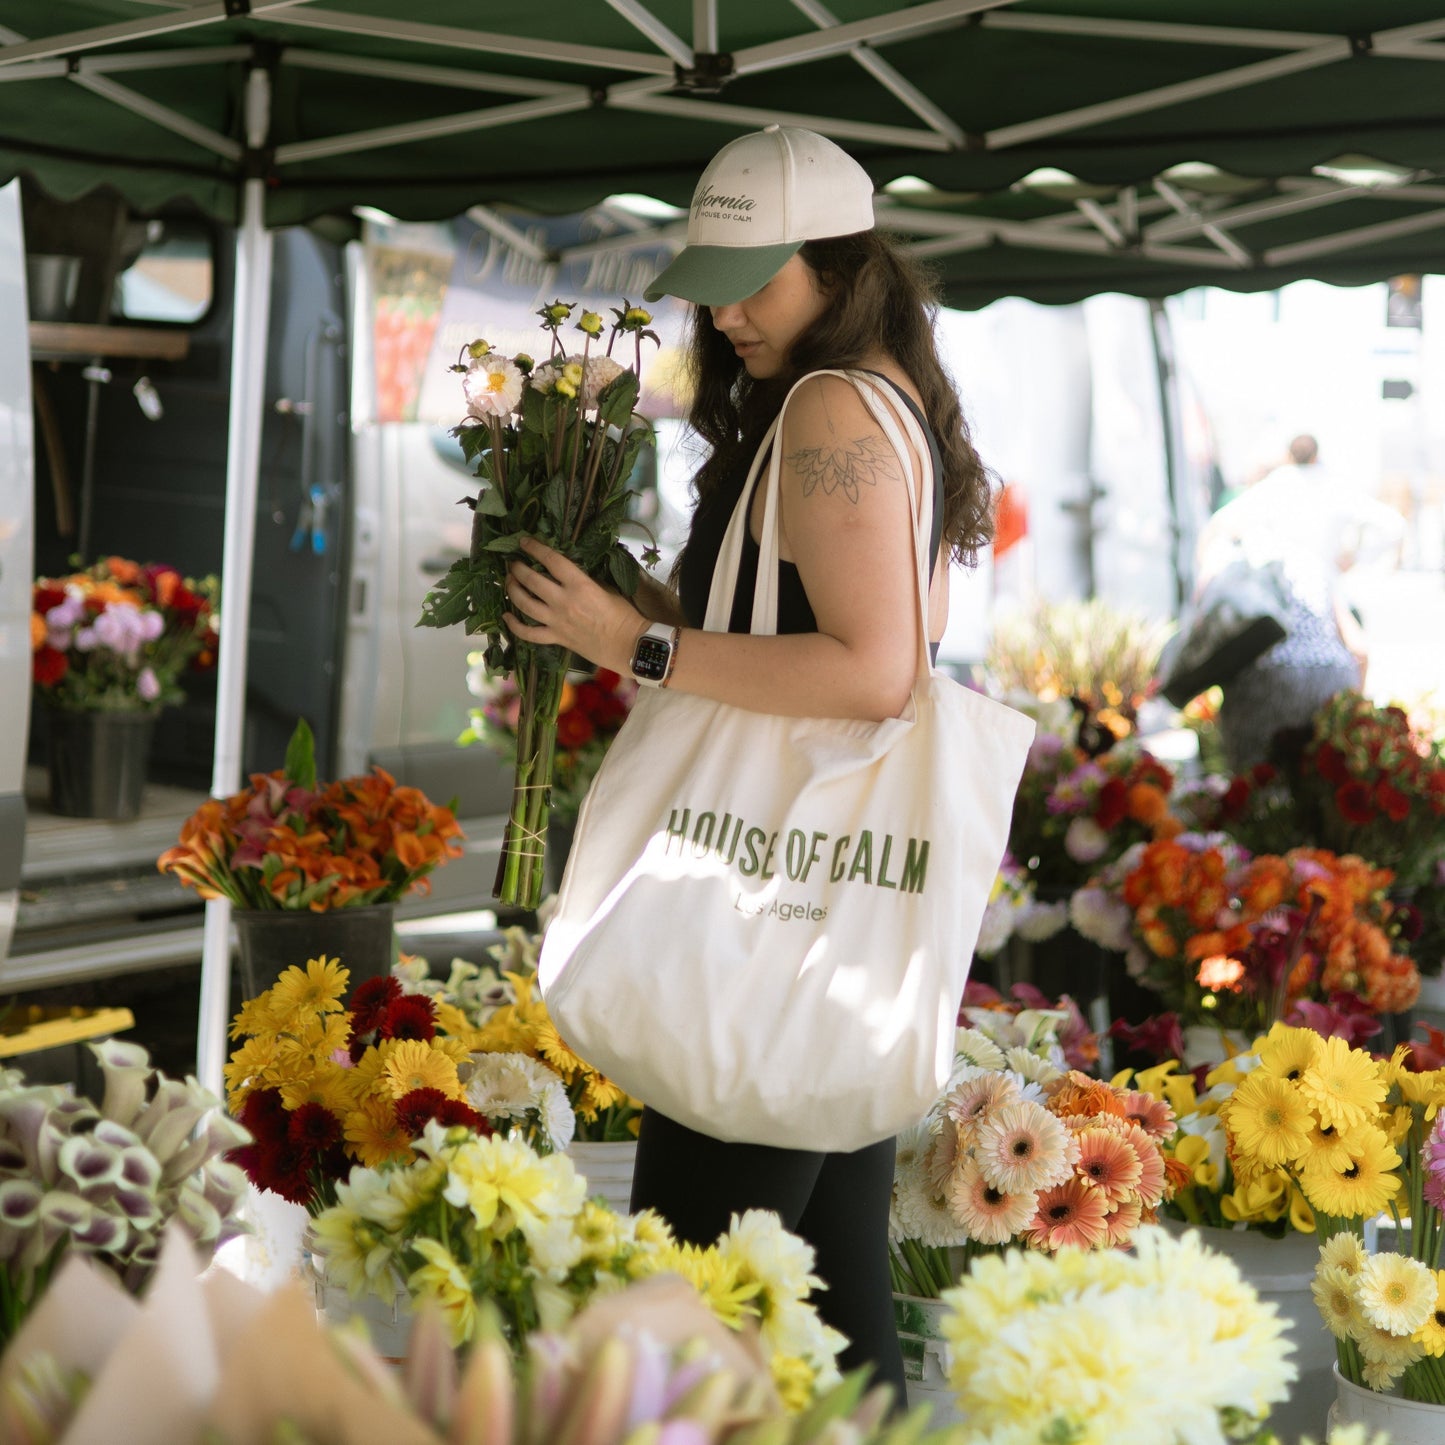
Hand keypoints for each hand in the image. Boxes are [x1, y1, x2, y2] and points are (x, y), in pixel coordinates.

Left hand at [504, 536, 643, 672]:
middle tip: (513, 563)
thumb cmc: (624, 615)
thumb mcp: (606, 588)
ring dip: (512, 590)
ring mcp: (557, 621)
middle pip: (532, 580)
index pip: (552, 560)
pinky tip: (506, 616)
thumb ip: (583, 580)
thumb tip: (567, 573)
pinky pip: (529, 633)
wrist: (629, 645)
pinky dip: (514, 626)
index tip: (524, 541)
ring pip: (524, 604)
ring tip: (509, 582)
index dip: (535, 548)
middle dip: (518, 568)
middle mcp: (564, 602)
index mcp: (580, 585)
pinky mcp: (556, 638)